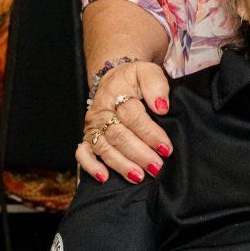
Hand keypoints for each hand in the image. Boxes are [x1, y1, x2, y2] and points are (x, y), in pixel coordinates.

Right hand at [77, 60, 172, 182]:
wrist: (115, 81)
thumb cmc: (135, 80)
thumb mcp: (149, 73)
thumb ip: (156, 86)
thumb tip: (162, 108)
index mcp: (116, 93)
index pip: (132, 115)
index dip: (149, 133)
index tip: (166, 147)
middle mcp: (101, 111)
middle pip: (118, 135)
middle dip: (139, 153)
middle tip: (156, 166)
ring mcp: (93, 126)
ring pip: (104, 148)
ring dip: (121, 164)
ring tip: (139, 176)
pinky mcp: (87, 138)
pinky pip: (83, 154)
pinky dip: (91, 167)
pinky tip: (104, 177)